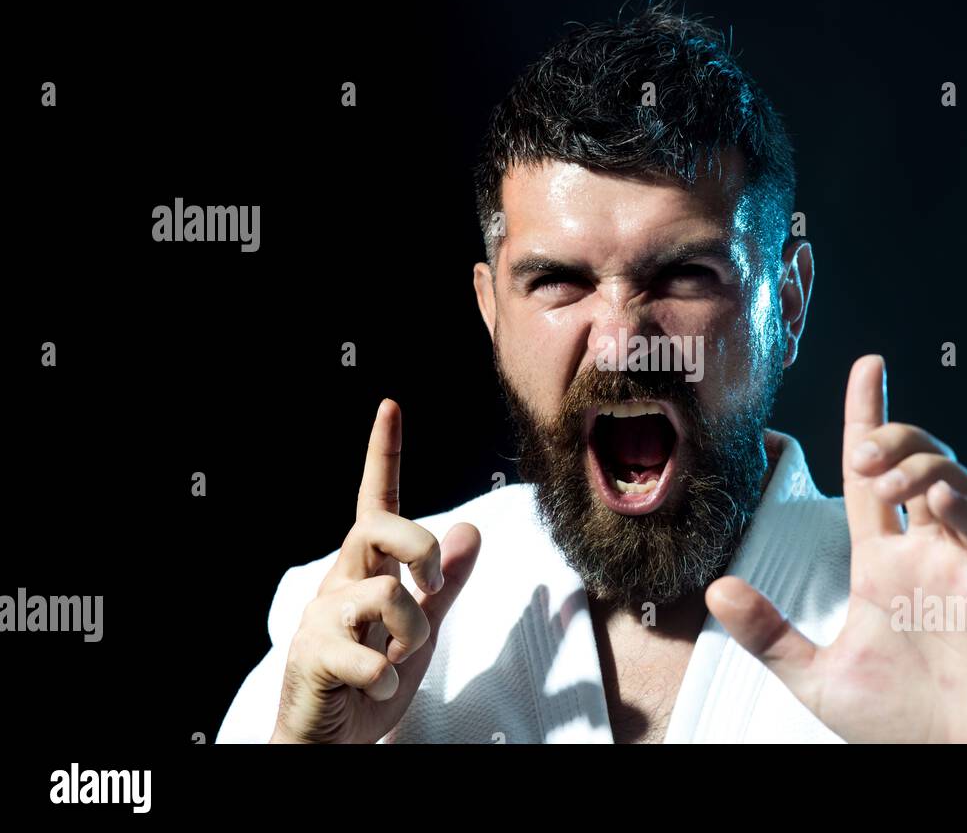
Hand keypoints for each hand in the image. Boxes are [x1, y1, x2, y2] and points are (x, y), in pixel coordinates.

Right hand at [271, 399, 480, 742]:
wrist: (330, 744)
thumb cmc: (370, 683)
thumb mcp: (421, 630)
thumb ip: (444, 585)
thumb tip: (472, 529)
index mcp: (366, 573)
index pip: (376, 503)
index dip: (384, 455)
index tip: (391, 406)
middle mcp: (338, 584)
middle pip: (379, 525)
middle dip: (420, 547)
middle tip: (430, 590)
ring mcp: (320, 620)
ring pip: (384, 592)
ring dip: (411, 633)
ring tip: (398, 662)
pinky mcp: (311, 658)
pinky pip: (370, 657)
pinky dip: (386, 680)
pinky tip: (371, 690)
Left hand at [706, 355, 966, 741]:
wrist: (950, 770)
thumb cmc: (895, 725)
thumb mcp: (815, 676)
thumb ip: (769, 634)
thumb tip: (716, 590)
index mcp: (884, 562)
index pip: (873, 475)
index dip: (869, 418)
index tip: (868, 367)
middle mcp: (928, 554)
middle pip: (920, 464)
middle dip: (895, 439)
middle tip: (866, 453)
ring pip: (960, 486)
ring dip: (926, 467)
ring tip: (892, 477)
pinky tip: (940, 502)